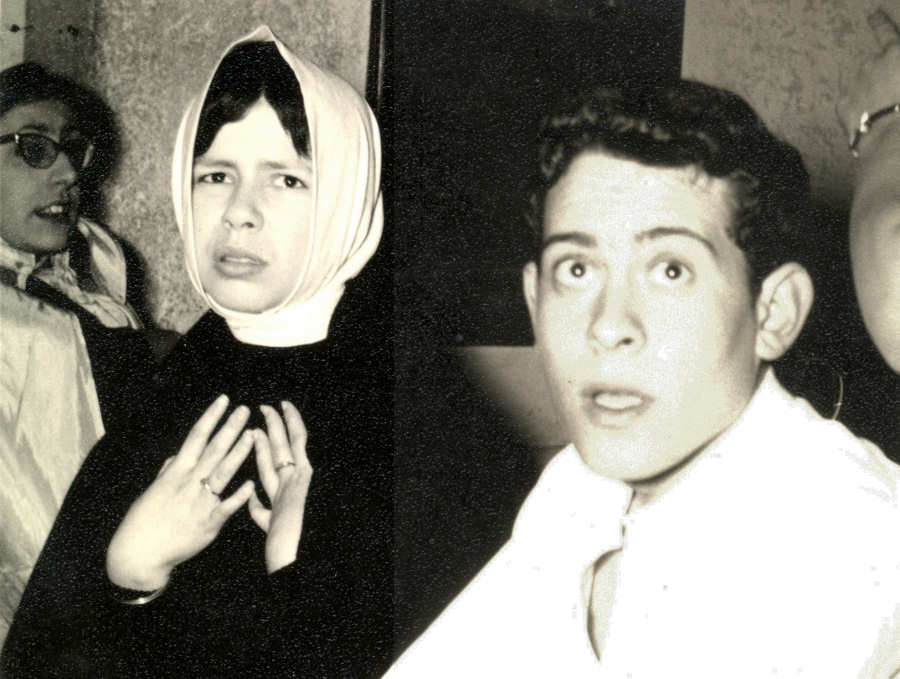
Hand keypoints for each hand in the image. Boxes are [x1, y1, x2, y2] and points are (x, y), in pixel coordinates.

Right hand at [106, 395, 255, 590]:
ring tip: (252, 435)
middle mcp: (189, 483)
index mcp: (176, 472)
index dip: (211, 417)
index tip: (224, 400)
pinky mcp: (209, 523)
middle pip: (214, 449)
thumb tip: (177, 456)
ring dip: (239, 453)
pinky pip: (227, 506)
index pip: (197, 437)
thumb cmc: (143, 522)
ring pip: (223, 472)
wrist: (139, 554)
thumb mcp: (153, 490)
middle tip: (245, 410)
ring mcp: (201, 502)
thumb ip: (168, 472)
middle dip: (230, 427)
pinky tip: (251, 483)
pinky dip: (239, 495)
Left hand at [248, 401, 313, 573]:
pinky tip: (282, 422)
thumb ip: (259, 508)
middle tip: (268, 407)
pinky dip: (291, 433)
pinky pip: (295, 450)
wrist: (291, 552)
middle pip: (284, 447)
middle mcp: (294, 480)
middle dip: (276, 426)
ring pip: (291, 444)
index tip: (256, 429)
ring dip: (282, 424)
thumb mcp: (266, 522)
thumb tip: (252, 496)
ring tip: (275, 407)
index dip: (264, 444)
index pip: (273, 461)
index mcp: (283, 490)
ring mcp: (299, 478)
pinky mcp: (302, 477)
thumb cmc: (280, 544)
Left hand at [837, 9, 899, 147]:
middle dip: (882, 77)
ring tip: (885, 112)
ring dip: (871, 94)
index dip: (879, 23)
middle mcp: (872, 63)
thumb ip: (898, 67)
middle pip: (876, 66)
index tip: (872, 15)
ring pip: (862, 85)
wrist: (894, 135)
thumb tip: (895, 75)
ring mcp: (853, 83)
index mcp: (895, 53)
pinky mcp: (842, 105)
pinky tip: (869, 121)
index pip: (886, 32)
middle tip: (894, 94)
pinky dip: (859, 110)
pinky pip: (851, 104)